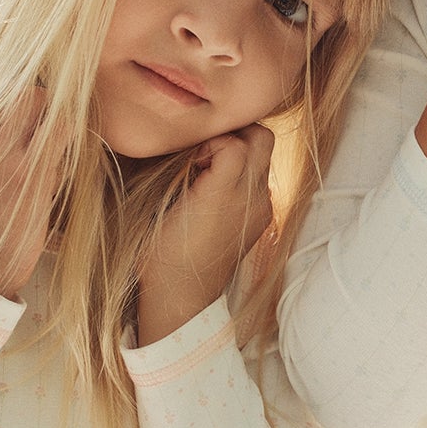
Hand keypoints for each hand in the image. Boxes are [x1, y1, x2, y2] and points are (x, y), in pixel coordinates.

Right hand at [0, 87, 58, 299]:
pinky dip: (60, 142)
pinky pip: (61, 141)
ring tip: (44, 128)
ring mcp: (13, 161)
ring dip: (48, 116)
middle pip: (19, 94)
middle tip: (27, 113)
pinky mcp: (39, 180)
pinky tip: (52, 153)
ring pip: (46, 111)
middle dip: (27, 99)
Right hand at [136, 124, 274, 345]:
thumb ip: (183, 165)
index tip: (192, 155)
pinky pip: (262, 178)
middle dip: (236, 133)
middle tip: (209, 146)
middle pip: (262, 138)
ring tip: (214, 165)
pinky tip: (222, 185)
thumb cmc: (162, 250)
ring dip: (243, 150)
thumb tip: (193, 139)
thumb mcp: (161, 202)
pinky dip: (246, 172)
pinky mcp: (264, 217)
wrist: (183, 295)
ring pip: (265, 156)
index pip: (234, 142)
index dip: (211, 140)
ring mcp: (262, 208)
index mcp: (223, 194)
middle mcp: (251, 198)